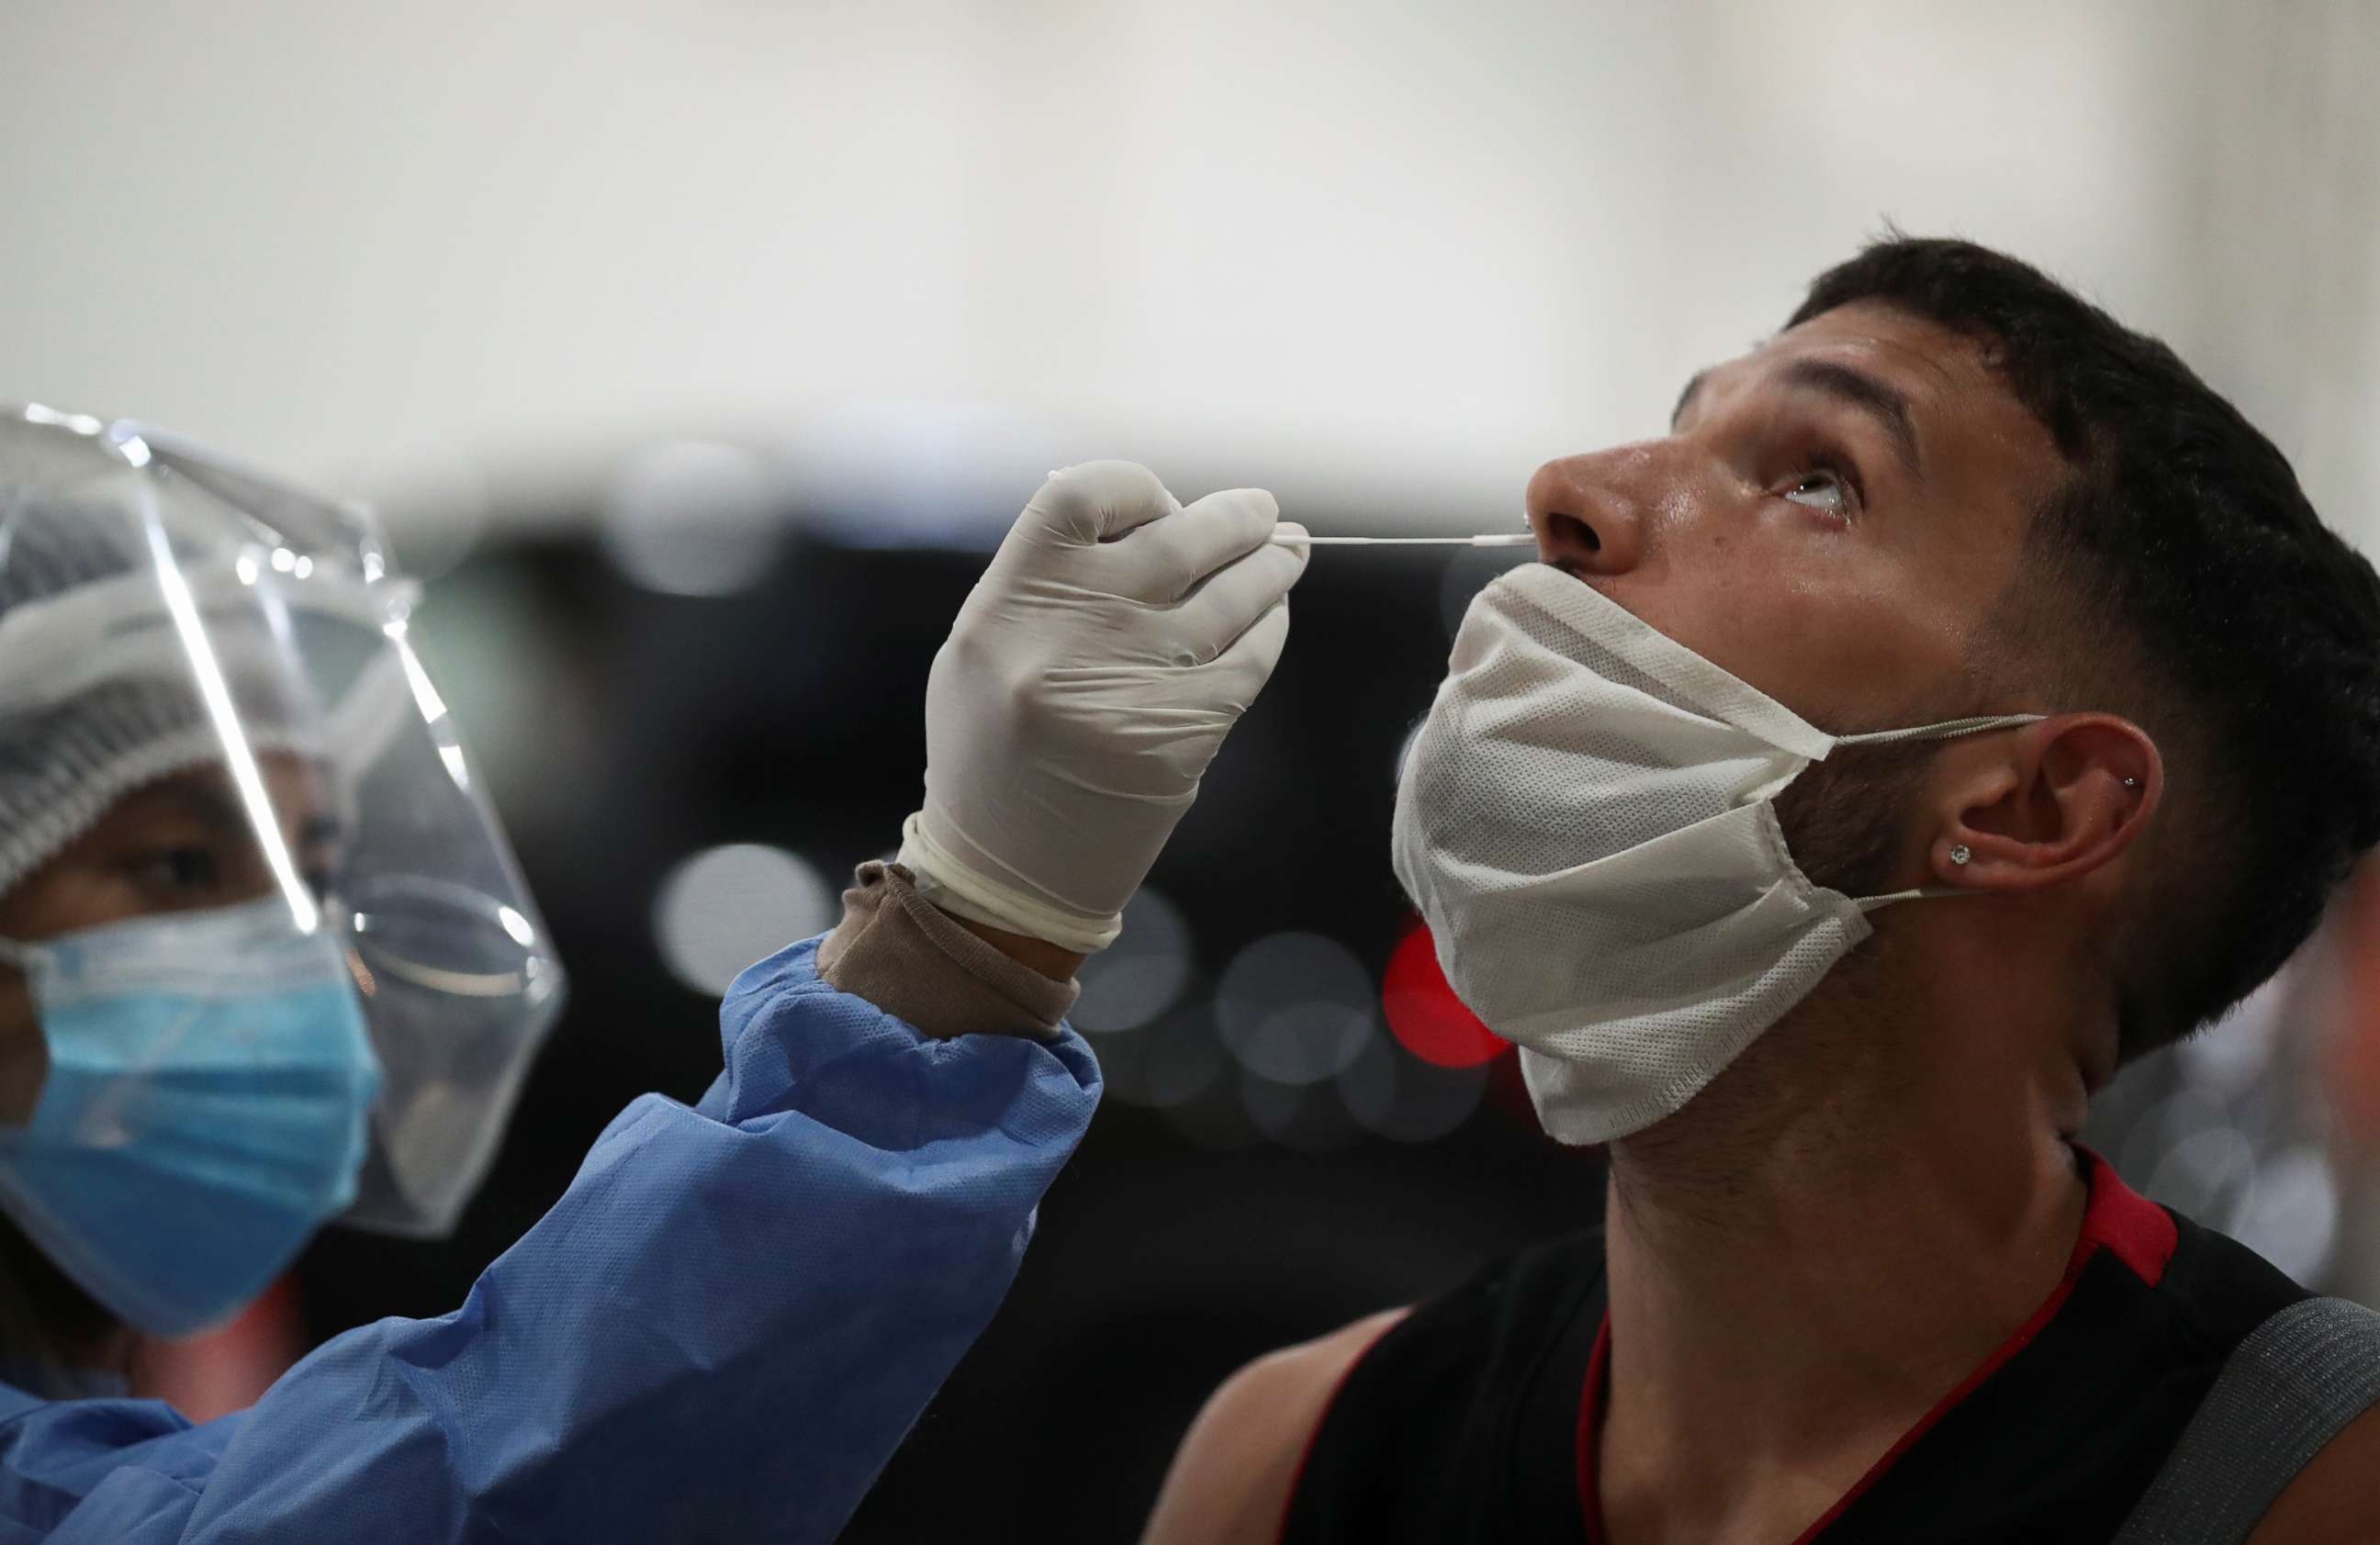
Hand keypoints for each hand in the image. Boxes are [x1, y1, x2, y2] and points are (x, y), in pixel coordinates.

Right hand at [898, 461, 1308, 954]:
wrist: (1008, 871)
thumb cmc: (992, 751)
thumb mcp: (983, 650)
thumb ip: (1044, 579)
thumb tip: (1135, 514)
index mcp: (1007, 605)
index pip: (1082, 495)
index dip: (1135, 487)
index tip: (1161, 501)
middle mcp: (1070, 635)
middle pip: (1177, 537)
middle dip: (1234, 517)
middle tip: (1261, 512)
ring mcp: (1133, 684)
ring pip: (1231, 594)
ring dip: (1272, 563)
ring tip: (1288, 548)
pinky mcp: (1183, 733)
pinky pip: (1249, 658)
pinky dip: (1269, 628)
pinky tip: (1272, 618)